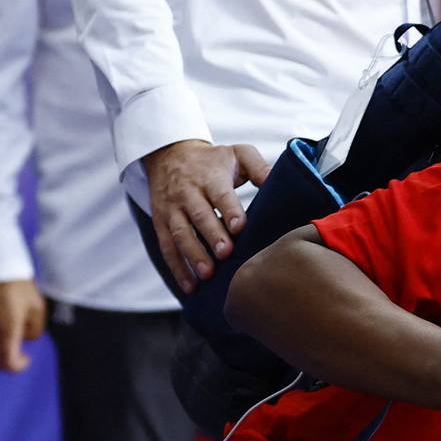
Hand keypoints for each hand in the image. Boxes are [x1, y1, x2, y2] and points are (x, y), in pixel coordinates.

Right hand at [0, 280, 45, 371]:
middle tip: (18, 355)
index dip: (17, 367)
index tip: (26, 360)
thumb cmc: (20, 288)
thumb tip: (25, 340)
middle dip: (6, 362)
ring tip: (6, 344)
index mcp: (5, 331)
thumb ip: (34, 332)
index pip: (6, 362)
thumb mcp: (37, 310)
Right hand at [143, 139, 270, 291]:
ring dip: (193, 254)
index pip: (220, 194)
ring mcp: (172, 209)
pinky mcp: (161, 222)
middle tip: (224, 253)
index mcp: (209, 177)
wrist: (169, 153)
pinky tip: (190, 286)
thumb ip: (259, 167)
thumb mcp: (237, 154)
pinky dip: (177, 267)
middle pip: (199, 215)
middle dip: (211, 235)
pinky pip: (167, 247)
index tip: (239, 227)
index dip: (229, 209)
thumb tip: (279, 182)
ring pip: (180, 233)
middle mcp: (187, 193)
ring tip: (207, 274)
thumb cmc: (213, 160)